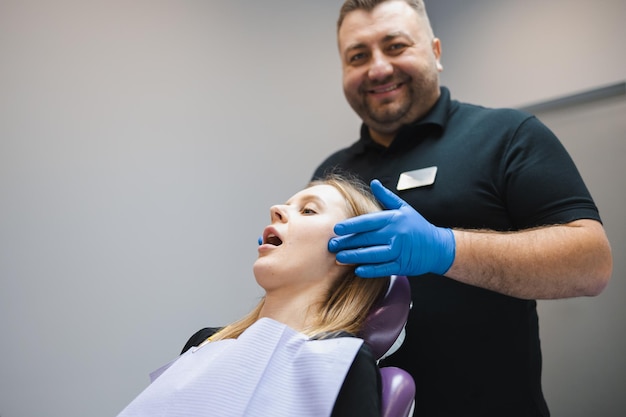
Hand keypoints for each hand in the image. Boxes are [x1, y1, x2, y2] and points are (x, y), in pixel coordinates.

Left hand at [328, 179, 454, 276]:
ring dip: (355, 257)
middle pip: (367, 239)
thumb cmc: (417, 226)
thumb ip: (386, 197)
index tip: (336, 229)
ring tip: (339, 258)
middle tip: (331, 245)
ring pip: (373, 254)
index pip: (368, 222)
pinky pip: (383, 268)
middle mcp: (396, 234)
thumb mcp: (404, 208)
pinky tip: (358, 270)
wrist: (437, 247)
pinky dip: (370, 270)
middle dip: (347, 242)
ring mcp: (399, 251)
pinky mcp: (402, 265)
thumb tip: (374, 182)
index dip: (351, 226)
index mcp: (394, 219)